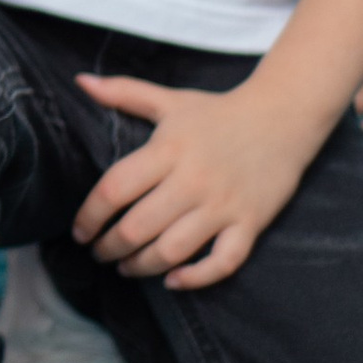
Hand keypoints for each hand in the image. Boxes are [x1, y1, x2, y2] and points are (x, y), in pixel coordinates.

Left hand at [70, 74, 309, 288]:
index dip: (90, 215)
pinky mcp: (250, 223)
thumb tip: (81, 81)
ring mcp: (223, 205)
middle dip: (110, 247)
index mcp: (168, 150)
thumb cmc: (218, 112)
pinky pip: (223, 262)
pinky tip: (174, 281)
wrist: (283, 117)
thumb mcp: (169, 100)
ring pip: (173, 250)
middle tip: (98, 253)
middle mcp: (193, 180)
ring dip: (142, 266)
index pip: (115, 189)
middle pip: (138, 227)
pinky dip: (197, 278)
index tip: (79, 231)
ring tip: (126, 268)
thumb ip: (123, 92)